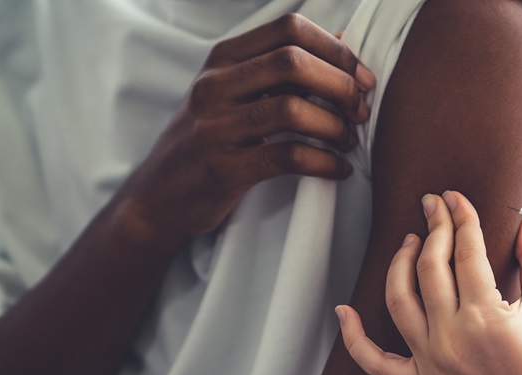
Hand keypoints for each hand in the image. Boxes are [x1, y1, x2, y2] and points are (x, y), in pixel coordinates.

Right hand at [116, 14, 375, 243]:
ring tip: (349, 142)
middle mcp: (215, 86)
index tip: (362, 79)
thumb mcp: (235, 94)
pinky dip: (324, 162)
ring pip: (291, 109)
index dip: (336, 50)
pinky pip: (287, 157)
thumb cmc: (210, 141)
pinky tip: (338, 169)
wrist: (159, 197)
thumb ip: (281, 70)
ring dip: (334, 126)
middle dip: (340, 85)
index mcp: (223, 60)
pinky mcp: (223, 169)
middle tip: (361, 111)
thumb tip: (342, 42)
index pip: (289, 29)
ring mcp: (215, 127)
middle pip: (292, 62)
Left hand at [336, 191, 521, 374]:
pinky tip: (343, 312)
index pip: (467, 252)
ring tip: (409, 241)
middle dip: (433, 228)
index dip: (462, 218)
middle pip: (431, 268)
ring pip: (399, 302)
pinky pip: (376, 363)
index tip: (457, 198)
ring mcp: (431, 362)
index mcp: (486, 316)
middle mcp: (451, 336)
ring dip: (400, 265)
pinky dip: (355, 339)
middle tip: (434, 204)